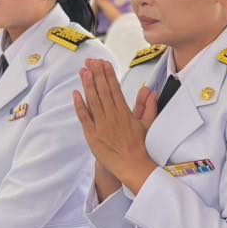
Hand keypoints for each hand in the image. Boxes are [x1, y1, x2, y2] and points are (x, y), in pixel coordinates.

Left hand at [73, 59, 157, 193]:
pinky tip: (76, 94)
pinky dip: (79, 105)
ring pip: (93, 101)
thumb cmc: (140, 146)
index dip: (108, 74)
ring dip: (87, 85)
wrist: (133, 166)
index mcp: (125, 112)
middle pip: (103, 91)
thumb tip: (150, 90)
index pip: (115, 89)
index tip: (104, 63)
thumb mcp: (147, 124)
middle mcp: (112, 116)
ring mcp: (102, 125)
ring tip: (83, 70)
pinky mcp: (92, 135)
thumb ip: (148, 106)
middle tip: (90, 61)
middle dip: (96, 74)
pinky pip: (84, 118)